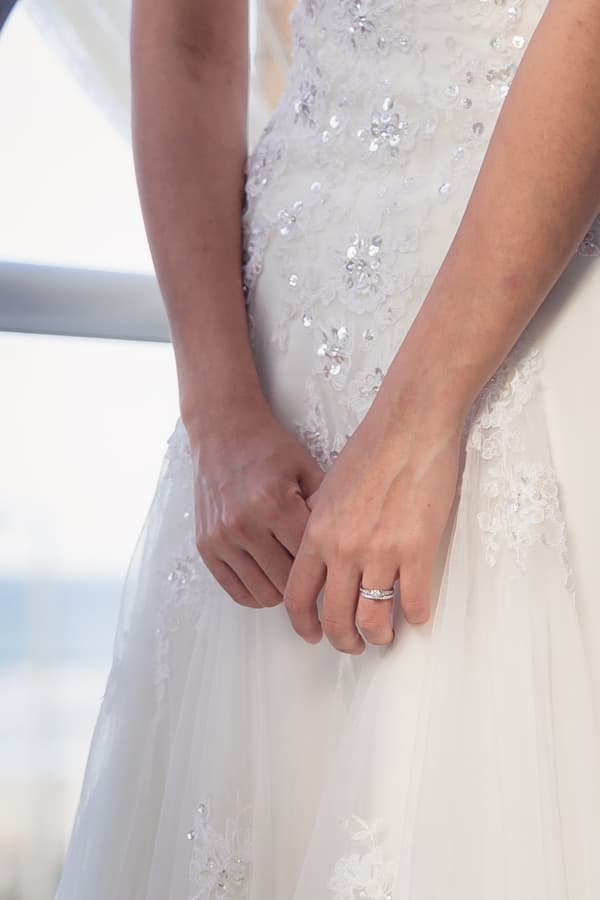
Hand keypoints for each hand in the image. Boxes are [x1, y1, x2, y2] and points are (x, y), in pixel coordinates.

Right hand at [186, 405, 323, 608]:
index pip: (310, 558)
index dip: (329, 567)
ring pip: (264, 593)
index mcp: (275, 504)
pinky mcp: (205, 545)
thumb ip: (326, 508)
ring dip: (283, 590)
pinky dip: (257, 592)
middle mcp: (244, 524)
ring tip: (293, 574)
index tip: (337, 569)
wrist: (222, 430)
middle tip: (317, 573)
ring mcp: (221, 538)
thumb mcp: (307, 468)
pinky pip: (236, 590)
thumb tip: (345, 547)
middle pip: (288, 581)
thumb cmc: (267, 447)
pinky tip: (270, 579)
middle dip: (307, 580)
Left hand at [283, 391, 463, 651]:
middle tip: (353, 645)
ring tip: (383, 635)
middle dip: (343, 641)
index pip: (298, 596)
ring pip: (373, 619)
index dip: (304, 624)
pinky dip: (414, 616)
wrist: (409, 425)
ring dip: (378, 636)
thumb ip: (318, 525)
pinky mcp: (417, 550)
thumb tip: (316, 554)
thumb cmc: (370, 450)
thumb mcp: (327, 487)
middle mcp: (343, 549)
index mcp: (317, 533)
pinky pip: (413, 602)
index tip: (312, 634)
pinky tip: (415, 614)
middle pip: (335, 618)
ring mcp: (380, 552)